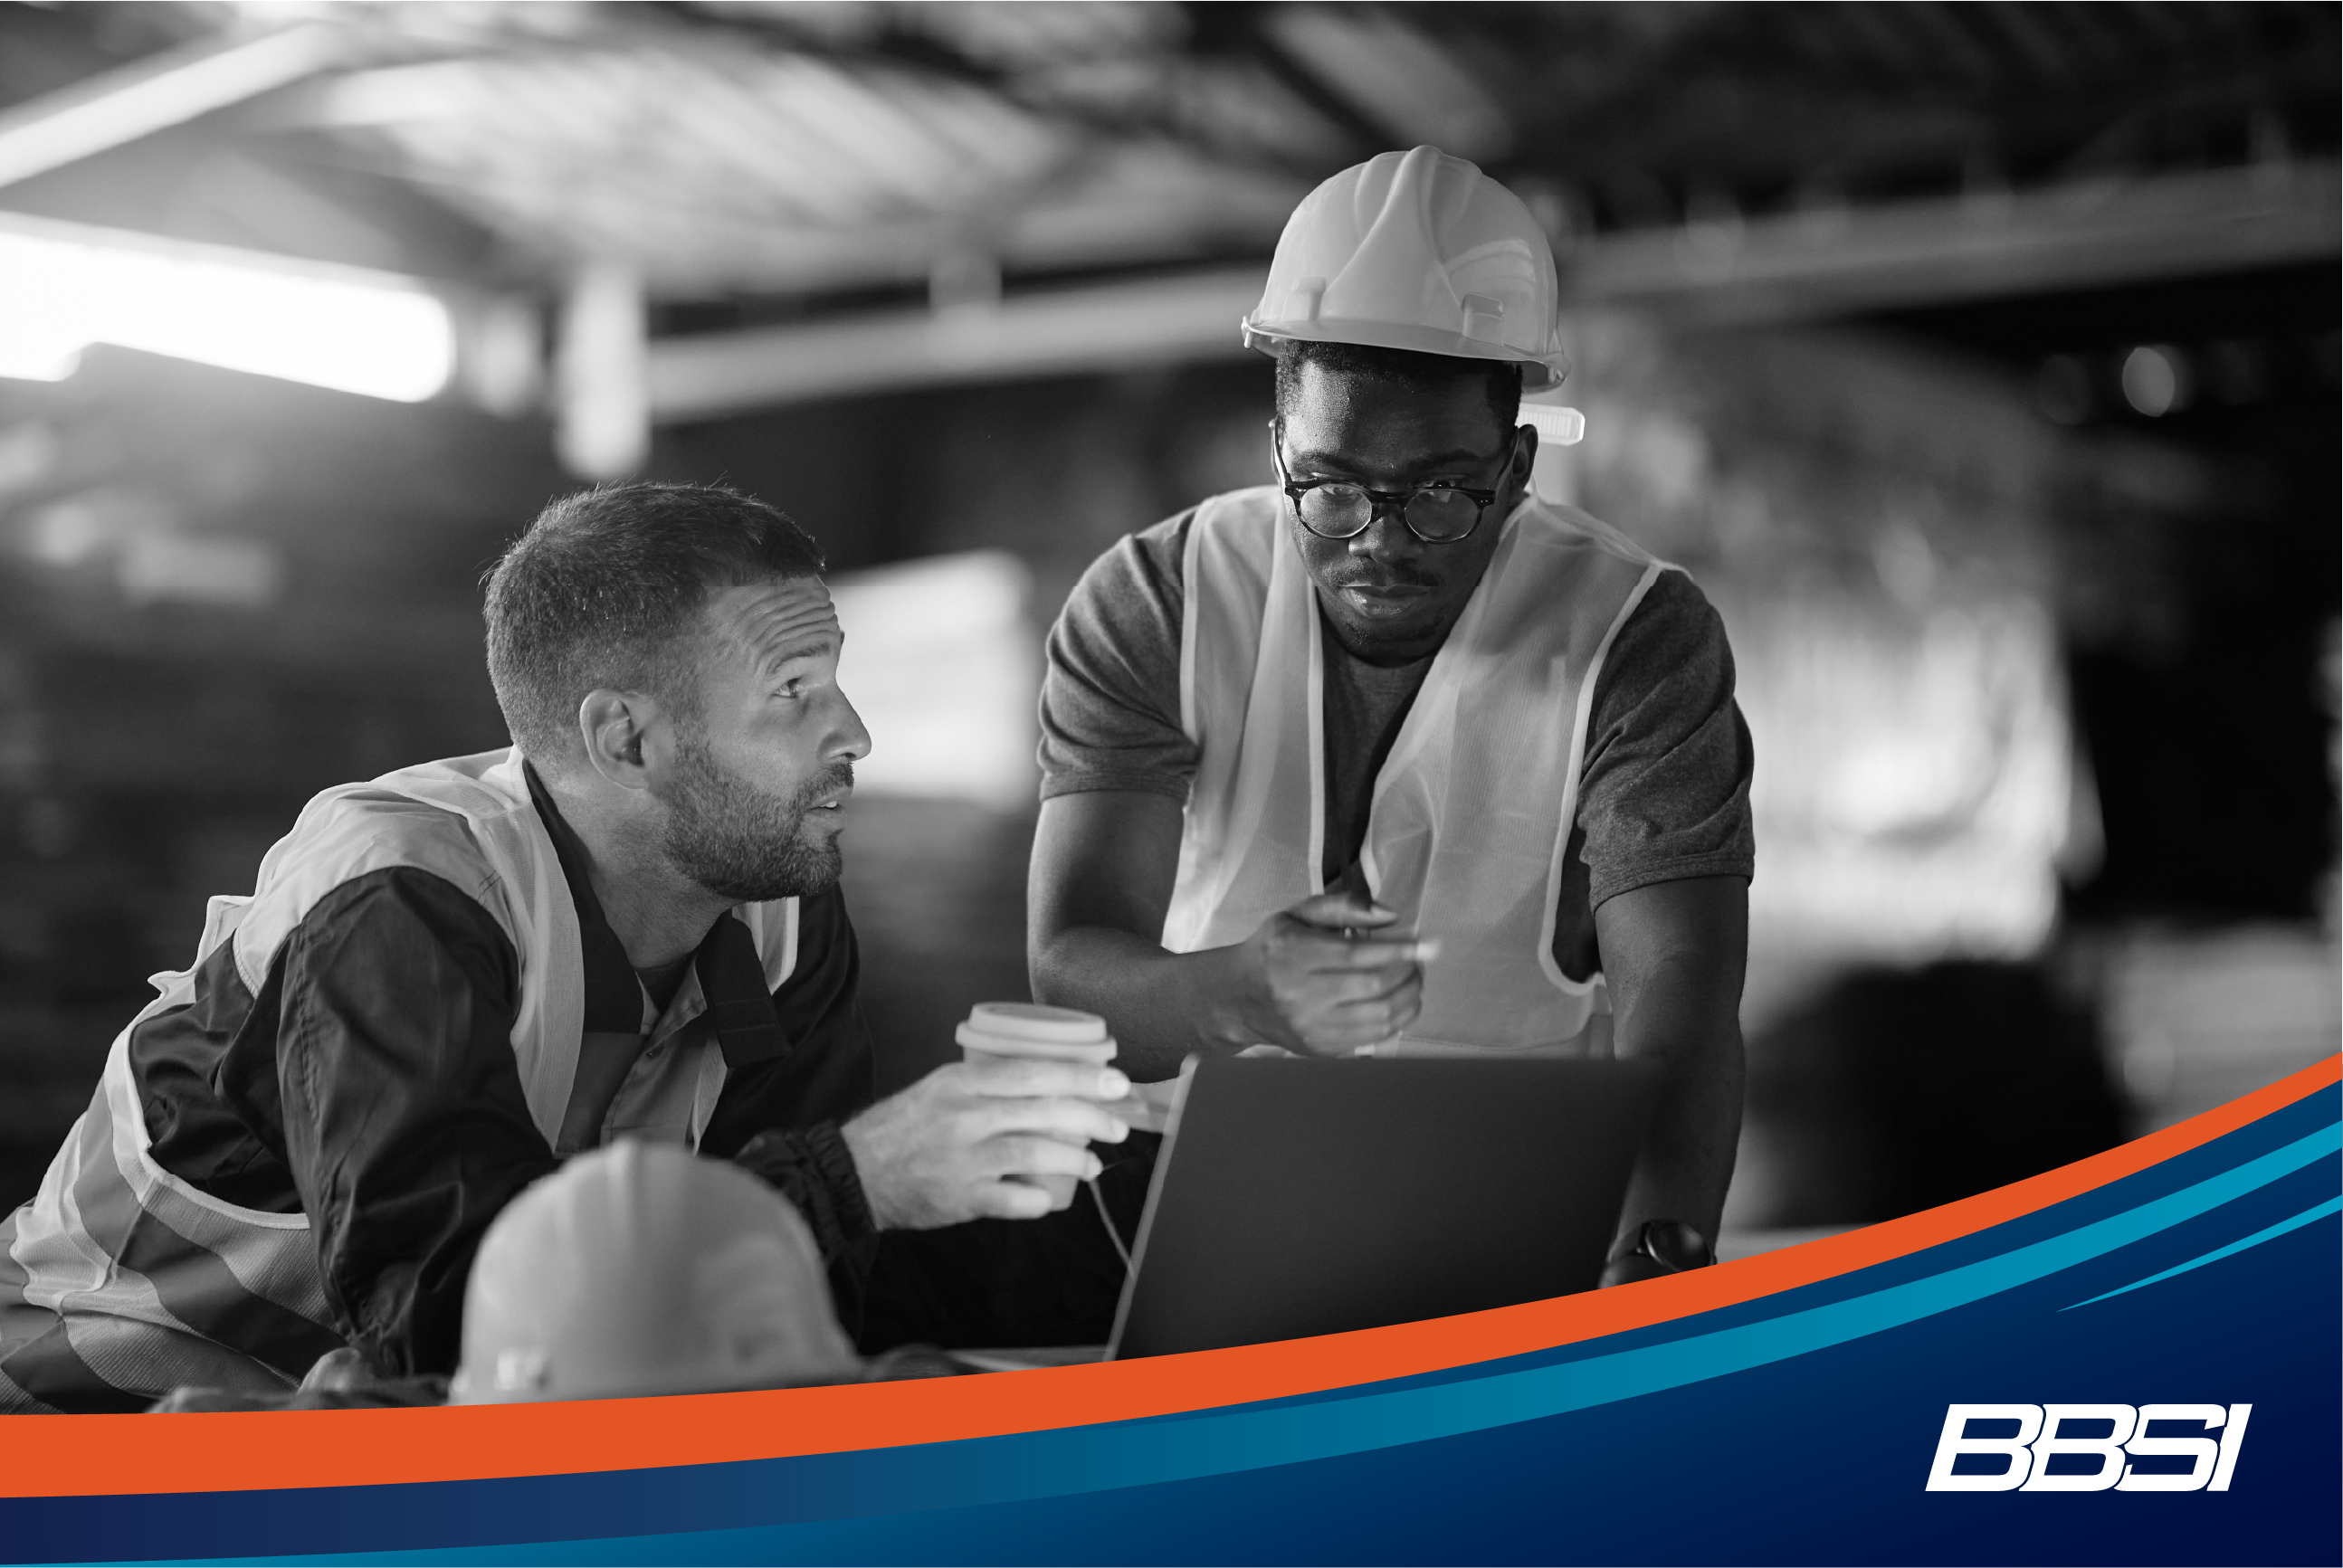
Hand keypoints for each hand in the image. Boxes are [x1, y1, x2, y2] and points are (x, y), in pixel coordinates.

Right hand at [841, 1057, 1131, 1229]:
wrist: (854, 1172)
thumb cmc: (903, 1126)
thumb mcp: (940, 1086)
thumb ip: (987, 1083)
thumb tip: (1049, 1081)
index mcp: (961, 1081)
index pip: (1034, 1071)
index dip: (1081, 1076)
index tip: (1116, 1081)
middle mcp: (963, 1116)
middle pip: (1042, 1110)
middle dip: (1092, 1118)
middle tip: (1119, 1127)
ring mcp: (961, 1159)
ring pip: (1034, 1152)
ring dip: (1074, 1159)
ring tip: (1094, 1164)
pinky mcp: (958, 1198)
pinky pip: (1012, 1199)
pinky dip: (1039, 1199)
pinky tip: (1052, 1198)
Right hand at [1228, 891, 1428, 1056]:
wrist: (1239, 997)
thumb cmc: (1274, 949)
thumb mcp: (1299, 915)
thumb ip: (1344, 906)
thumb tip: (1391, 915)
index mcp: (1293, 955)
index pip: (1357, 954)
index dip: (1400, 949)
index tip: (1430, 944)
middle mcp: (1300, 994)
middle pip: (1374, 986)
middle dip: (1409, 972)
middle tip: (1420, 961)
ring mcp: (1311, 1026)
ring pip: (1380, 1016)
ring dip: (1409, 997)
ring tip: (1414, 980)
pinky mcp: (1321, 1048)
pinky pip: (1374, 1037)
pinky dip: (1397, 1019)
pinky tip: (1400, 1003)